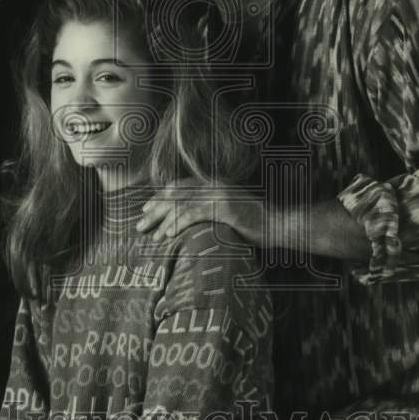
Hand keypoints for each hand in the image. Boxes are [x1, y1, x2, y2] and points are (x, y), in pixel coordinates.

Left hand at [136, 178, 268, 245]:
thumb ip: (210, 210)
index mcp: (214, 184)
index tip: (146, 208)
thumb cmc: (254, 223)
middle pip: (176, 195)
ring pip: (181, 205)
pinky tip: (167, 234)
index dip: (161, 197)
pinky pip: (193, 215)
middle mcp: (213, 186)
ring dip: (162, 220)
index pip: (180, 187)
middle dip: (156, 209)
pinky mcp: (223, 208)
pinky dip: (178, 224)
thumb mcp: (229, 212)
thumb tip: (191, 220)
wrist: (278, 225)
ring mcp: (218, 195)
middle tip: (140, 224)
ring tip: (150, 233)